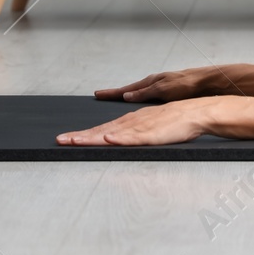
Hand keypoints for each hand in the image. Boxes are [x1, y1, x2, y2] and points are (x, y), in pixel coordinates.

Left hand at [56, 96, 219, 146]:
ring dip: (93, 137)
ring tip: (75, 141)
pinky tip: (109, 139)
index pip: (101, 129)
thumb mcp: (147, 129)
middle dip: (79, 136)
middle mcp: (130, 123)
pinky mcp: (151, 134)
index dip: (82, 134)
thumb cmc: (172, 123)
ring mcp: (140, 127)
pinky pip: (133, 137)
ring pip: (112, 133)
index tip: (64, 139)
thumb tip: (114, 141)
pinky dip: (120, 138)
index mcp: (128, 122)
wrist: (193, 113)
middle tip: (59, 140)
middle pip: (100, 130)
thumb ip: (132, 134)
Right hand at [92, 66, 225, 101]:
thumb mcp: (163, 90)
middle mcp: (153, 83)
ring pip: (139, 93)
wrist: (206, 82)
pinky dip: (140, 99)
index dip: (111, 93)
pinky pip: (149, 96)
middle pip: (130, 90)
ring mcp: (161, 87)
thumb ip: (144, 93)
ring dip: (127, 96)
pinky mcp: (169, 92)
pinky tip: (141, 103)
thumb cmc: (187, 85)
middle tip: (102, 95)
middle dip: (115, 94)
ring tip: (117, 99)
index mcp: (150, 82)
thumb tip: (126, 97)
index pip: (125, 90)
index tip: (97, 93)